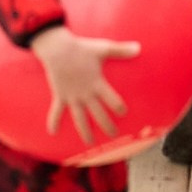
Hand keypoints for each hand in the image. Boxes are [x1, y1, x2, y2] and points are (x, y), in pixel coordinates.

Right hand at [31, 25, 138, 143]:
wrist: (58, 49)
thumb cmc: (81, 48)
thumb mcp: (103, 48)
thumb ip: (121, 50)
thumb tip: (139, 48)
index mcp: (97, 84)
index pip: (112, 100)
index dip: (119, 107)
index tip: (123, 113)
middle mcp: (86, 94)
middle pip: (98, 114)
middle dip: (107, 125)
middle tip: (114, 135)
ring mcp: (72, 97)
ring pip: (80, 118)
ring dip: (85, 131)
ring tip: (90, 143)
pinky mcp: (60, 96)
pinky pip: (56, 111)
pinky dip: (54, 121)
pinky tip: (53, 132)